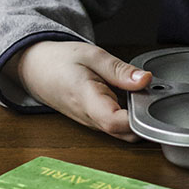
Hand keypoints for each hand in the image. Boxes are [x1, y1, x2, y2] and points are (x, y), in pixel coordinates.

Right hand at [9, 40, 151, 140]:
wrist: (35, 69)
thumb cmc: (61, 60)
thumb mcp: (93, 55)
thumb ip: (120, 70)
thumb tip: (146, 80)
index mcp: (87, 99)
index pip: (114, 121)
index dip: (137, 116)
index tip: (151, 99)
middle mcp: (90, 118)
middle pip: (125, 133)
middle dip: (145, 119)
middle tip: (153, 93)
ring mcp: (92, 123)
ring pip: (123, 132)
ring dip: (137, 117)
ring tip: (141, 92)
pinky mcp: (95, 122)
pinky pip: (117, 126)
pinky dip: (129, 115)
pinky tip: (131, 96)